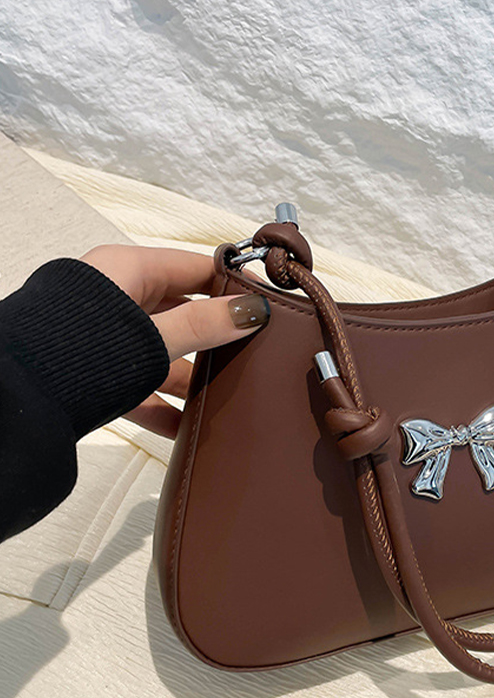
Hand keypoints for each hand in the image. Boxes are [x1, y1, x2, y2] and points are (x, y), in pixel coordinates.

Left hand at [81, 244, 269, 439]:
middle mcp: (117, 298)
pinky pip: (139, 384)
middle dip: (214, 337)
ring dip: (189, 378)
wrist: (16, 401)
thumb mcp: (154, 337)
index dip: (232, 285)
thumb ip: (205, 325)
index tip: (264, 304)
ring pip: (162, 353)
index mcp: (128, 271)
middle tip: (251, 353)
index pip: (195, 268)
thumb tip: (252, 310)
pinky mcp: (96, 372)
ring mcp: (105, 337)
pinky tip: (186, 429)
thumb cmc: (77, 352)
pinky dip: (162, 405)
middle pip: (181, 313)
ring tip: (223, 397)